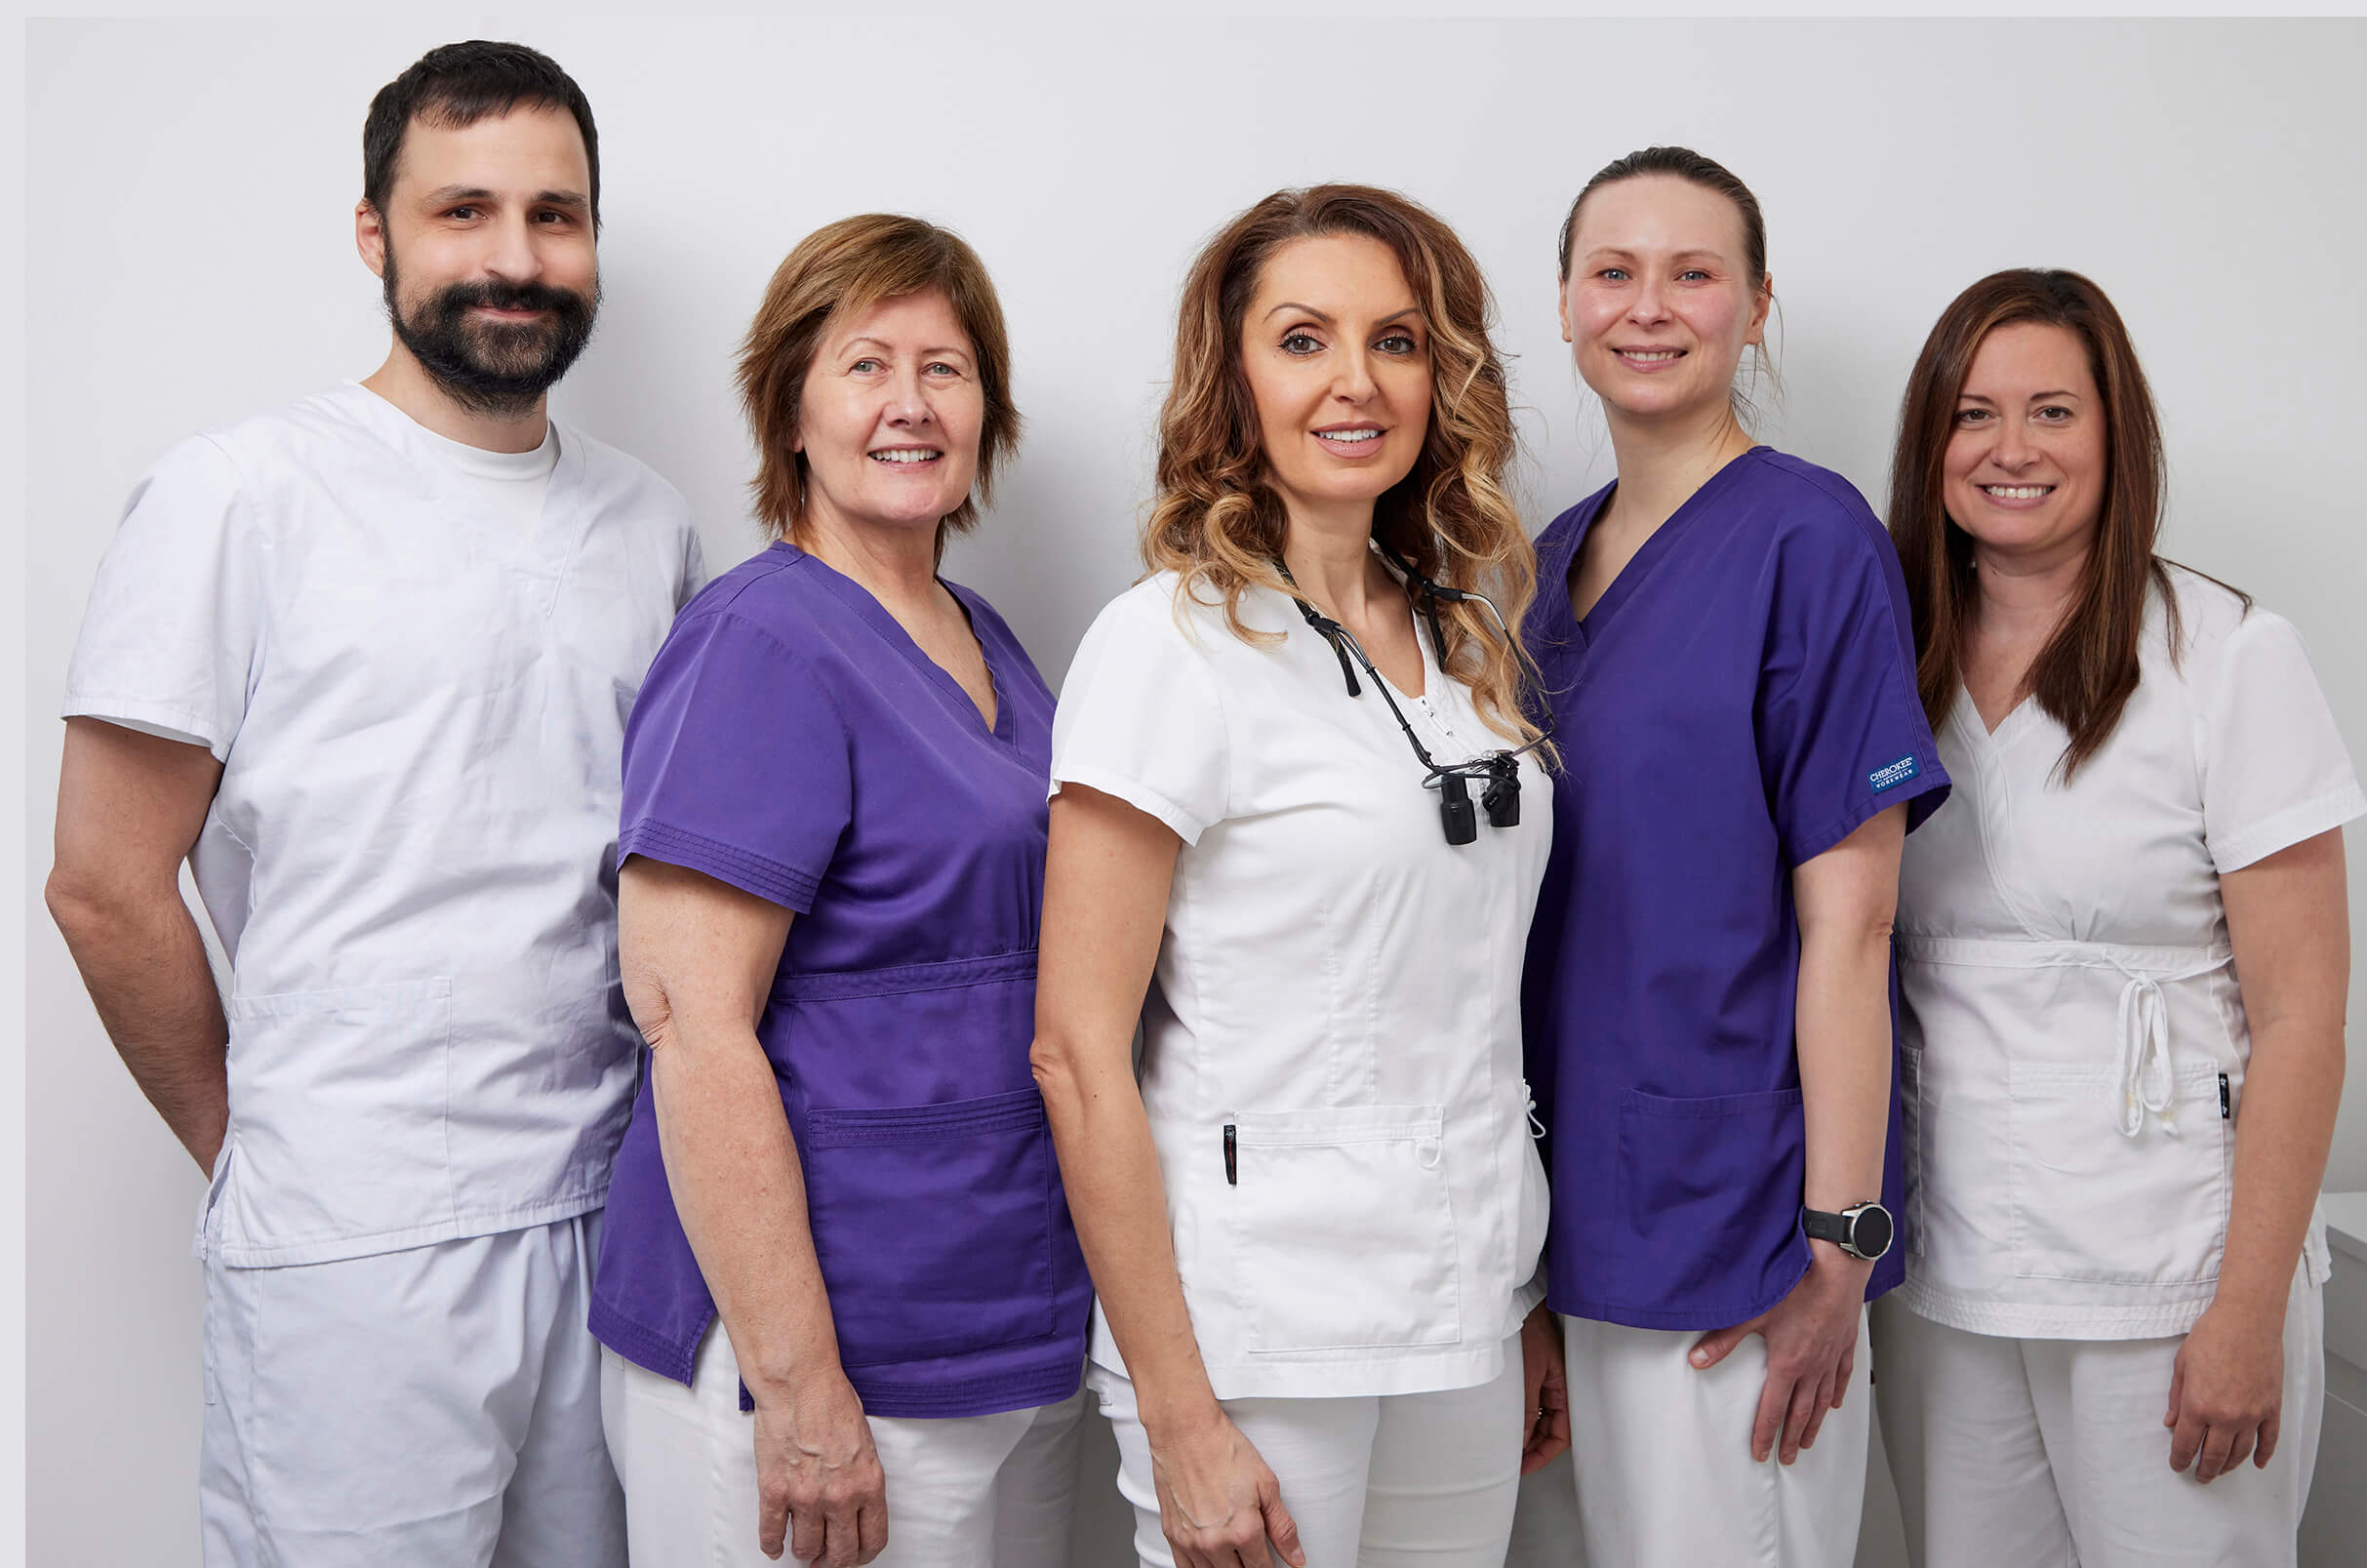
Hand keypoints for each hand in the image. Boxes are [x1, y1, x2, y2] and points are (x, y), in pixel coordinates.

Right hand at [751, 1373, 887, 1564]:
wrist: (799, 1382)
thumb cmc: (832, 1401)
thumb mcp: (865, 1444)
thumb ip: (861, 1479)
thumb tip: (855, 1506)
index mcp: (869, 1483)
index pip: (872, 1539)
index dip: (862, 1555)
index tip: (853, 1556)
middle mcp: (840, 1496)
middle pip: (840, 1553)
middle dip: (833, 1561)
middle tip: (825, 1559)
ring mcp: (806, 1496)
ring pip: (806, 1548)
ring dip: (804, 1552)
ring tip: (802, 1547)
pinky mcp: (775, 1491)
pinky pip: (771, 1533)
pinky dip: (772, 1544)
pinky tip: (775, 1544)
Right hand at [1147, 1405, 1304, 1567]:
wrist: (1186, 1431)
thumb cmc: (1223, 1449)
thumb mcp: (1266, 1484)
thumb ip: (1282, 1526)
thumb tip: (1296, 1556)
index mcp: (1244, 1531)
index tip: (1274, 1564)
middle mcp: (1216, 1542)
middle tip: (1254, 1554)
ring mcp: (1191, 1541)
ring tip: (1235, 1557)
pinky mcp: (1173, 1535)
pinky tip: (1210, 1563)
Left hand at [1520, 1303, 1570, 1474]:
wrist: (1517, 1303)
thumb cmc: (1529, 1330)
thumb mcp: (1529, 1373)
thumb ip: (1527, 1408)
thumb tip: (1522, 1440)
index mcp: (1563, 1389)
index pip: (1560, 1434)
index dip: (1543, 1454)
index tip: (1523, 1466)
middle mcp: (1555, 1388)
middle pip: (1549, 1429)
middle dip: (1533, 1448)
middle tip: (1512, 1462)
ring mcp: (1543, 1381)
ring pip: (1538, 1418)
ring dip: (1526, 1434)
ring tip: (1508, 1447)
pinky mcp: (1531, 1373)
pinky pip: (1529, 1404)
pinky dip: (1521, 1417)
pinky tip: (1507, 1424)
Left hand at [1689, 1244, 1868, 1464]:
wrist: (1837, 1269)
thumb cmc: (1798, 1286)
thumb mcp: (1753, 1312)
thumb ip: (1724, 1339)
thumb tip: (1698, 1360)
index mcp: (1788, 1364)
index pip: (1773, 1409)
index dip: (1765, 1434)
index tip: (1761, 1453)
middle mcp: (1812, 1368)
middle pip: (1801, 1413)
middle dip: (1791, 1438)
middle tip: (1788, 1457)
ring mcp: (1831, 1358)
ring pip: (1823, 1401)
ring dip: (1814, 1424)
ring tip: (1809, 1441)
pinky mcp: (1844, 1345)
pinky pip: (1842, 1378)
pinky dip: (1836, 1395)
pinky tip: (1835, 1404)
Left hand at [2167, 1299, 2286, 1482]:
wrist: (2247, 1321)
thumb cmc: (2211, 1336)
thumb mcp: (2182, 1365)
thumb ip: (2177, 1398)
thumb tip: (2170, 1422)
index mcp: (2199, 1405)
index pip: (2187, 1443)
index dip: (2180, 1458)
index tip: (2177, 1465)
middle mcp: (2226, 1416)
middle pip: (2214, 1455)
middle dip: (2204, 1469)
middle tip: (2199, 1476)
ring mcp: (2252, 1415)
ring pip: (2241, 1452)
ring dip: (2229, 1465)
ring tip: (2220, 1471)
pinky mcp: (2272, 1409)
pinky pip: (2269, 1440)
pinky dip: (2263, 1455)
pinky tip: (2257, 1464)